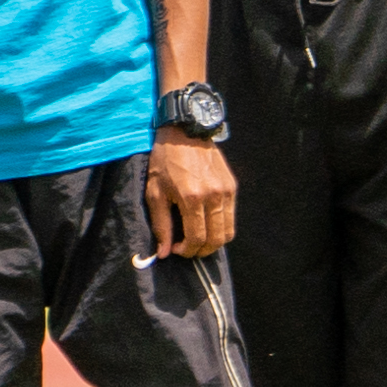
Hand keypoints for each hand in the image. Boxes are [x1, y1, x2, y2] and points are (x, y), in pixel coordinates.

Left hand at [145, 137, 236, 259]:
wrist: (184, 133)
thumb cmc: (164, 162)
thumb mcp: (154, 193)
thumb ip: (161, 225)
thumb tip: (164, 253)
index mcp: (192, 199)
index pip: (197, 238)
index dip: (187, 250)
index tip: (177, 249)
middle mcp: (214, 196)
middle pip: (216, 239)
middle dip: (202, 250)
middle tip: (189, 248)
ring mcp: (226, 191)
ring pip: (228, 231)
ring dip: (214, 241)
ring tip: (199, 238)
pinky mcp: (232, 186)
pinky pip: (231, 216)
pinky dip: (220, 226)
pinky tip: (205, 221)